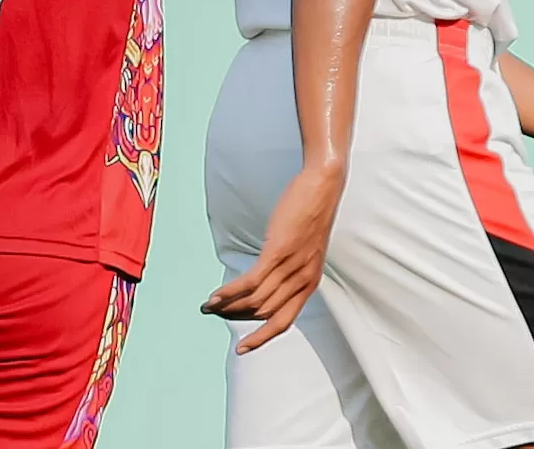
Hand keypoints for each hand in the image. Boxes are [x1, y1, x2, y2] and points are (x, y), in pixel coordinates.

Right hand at [201, 161, 343, 352]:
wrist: (323, 185)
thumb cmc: (313, 212)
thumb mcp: (306, 248)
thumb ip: (291, 266)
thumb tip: (268, 276)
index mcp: (310, 283)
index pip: (284, 321)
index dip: (262, 337)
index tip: (243, 348)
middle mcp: (302, 280)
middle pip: (264, 313)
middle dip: (237, 319)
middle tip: (214, 316)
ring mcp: (290, 267)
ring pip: (255, 300)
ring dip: (229, 306)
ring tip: (209, 307)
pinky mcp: (278, 252)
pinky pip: (251, 281)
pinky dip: (231, 292)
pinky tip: (216, 296)